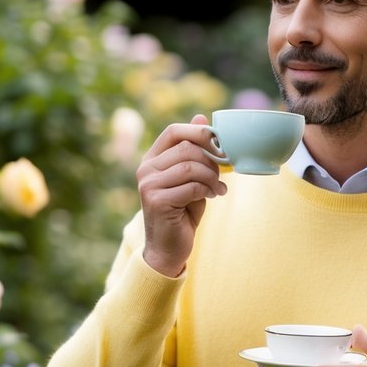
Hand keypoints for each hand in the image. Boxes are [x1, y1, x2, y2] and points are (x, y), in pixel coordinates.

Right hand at [136, 114, 226, 276]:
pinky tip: (214, 197)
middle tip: (221, 175)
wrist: (169, 248)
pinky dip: (209, 190)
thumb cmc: (182, 212)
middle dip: (211, 160)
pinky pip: (192, 186)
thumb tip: (202, 117)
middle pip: (186, 149)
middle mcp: (146, 169)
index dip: (198, 132)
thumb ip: (194, 151)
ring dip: (212, 177)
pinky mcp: (157, 201)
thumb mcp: (190, 178)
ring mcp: (148, 185)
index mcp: (152, 159)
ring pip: (191, 167)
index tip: (218, 143)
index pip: (173, 131)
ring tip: (218, 188)